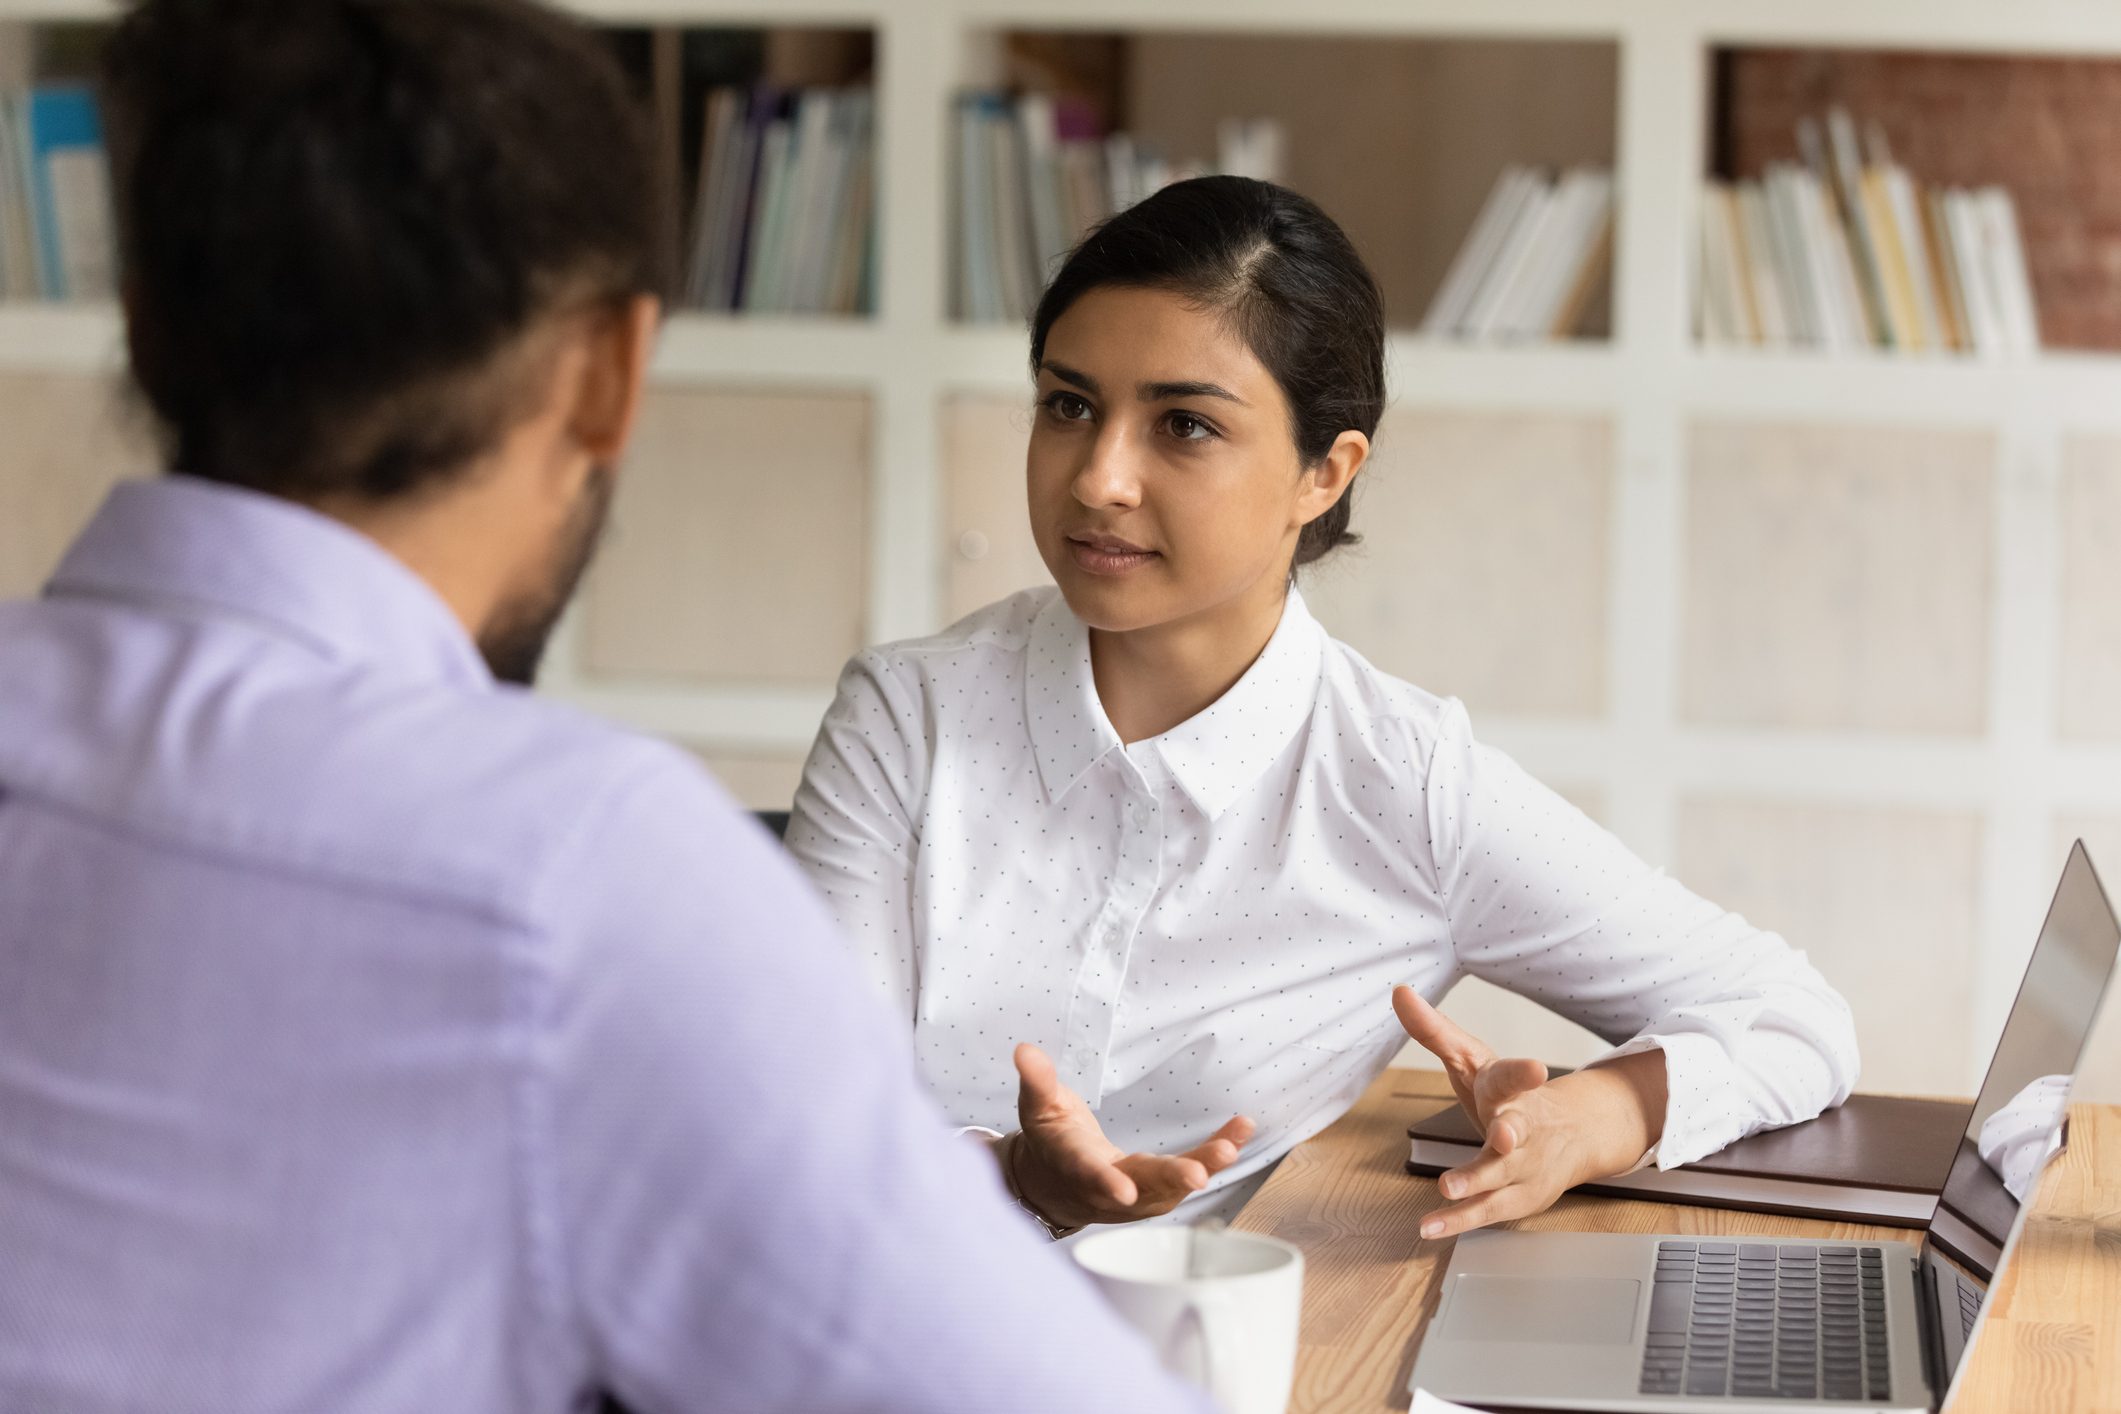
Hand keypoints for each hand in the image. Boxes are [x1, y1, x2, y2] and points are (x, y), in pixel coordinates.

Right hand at [1004, 1042, 1255, 1230]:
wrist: (1058, 1185)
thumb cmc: (1051, 1141)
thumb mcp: (1038, 1107)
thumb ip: (1037, 1081)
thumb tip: (1024, 1050)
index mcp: (1074, 1166)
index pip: (1087, 1175)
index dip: (1103, 1183)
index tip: (1122, 1191)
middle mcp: (1108, 1189)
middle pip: (1142, 1187)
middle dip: (1170, 1179)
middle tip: (1198, 1176)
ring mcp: (1138, 1196)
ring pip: (1173, 1186)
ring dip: (1204, 1167)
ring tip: (1230, 1147)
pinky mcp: (1160, 1190)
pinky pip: (1192, 1173)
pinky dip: (1217, 1154)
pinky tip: (1240, 1131)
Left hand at [1392, 986, 1666, 1240]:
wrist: (1568, 1135)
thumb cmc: (1507, 1094)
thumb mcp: (1471, 1058)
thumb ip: (1433, 1030)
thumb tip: (1399, 992)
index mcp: (1509, 1088)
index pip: (1515, 1076)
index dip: (1524, 1073)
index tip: (1536, 1068)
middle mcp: (1520, 1126)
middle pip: (1517, 1129)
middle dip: (1511, 1132)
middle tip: (1503, 1136)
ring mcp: (1522, 1164)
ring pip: (1501, 1174)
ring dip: (1476, 1181)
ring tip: (1448, 1187)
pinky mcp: (1516, 1196)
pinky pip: (1487, 1210)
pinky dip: (1458, 1220)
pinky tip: (1430, 1226)